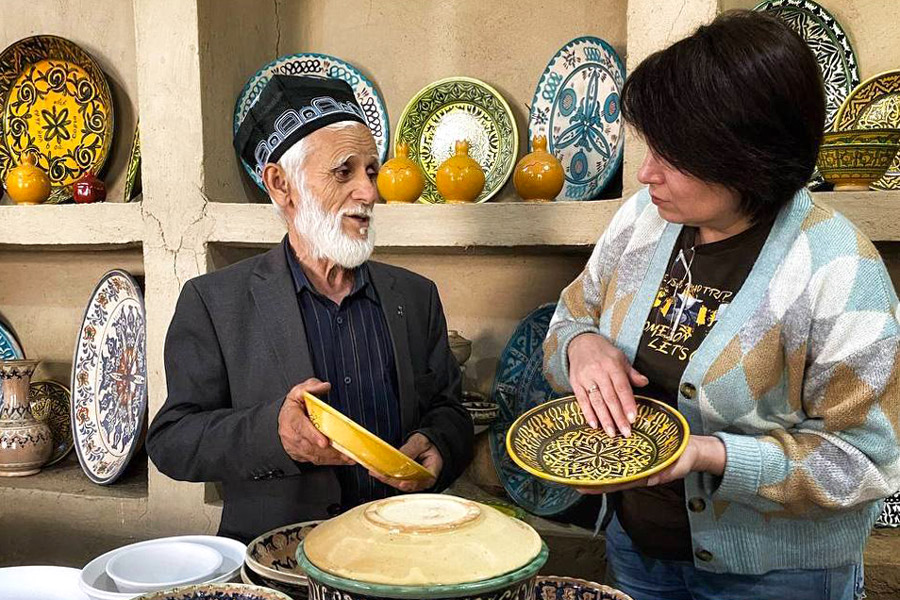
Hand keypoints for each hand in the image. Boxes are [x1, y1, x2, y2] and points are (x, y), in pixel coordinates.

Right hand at [278, 378, 353, 465]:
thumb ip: (311, 387)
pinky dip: (329, 461)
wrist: (285, 417)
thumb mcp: (299, 391)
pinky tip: (341, 459)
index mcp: (291, 417)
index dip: (313, 435)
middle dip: (329, 450)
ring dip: (332, 457)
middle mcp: (291, 434)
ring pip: (313, 455)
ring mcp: (294, 446)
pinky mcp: (300, 454)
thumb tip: (324, 386)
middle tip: (345, 452)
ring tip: (347, 457)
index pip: (301, 427)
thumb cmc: (294, 406)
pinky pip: (315, 460)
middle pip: (310, 445)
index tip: (324, 442)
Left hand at [369, 433, 440, 491]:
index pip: (423, 481)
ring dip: (387, 479)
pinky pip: (396, 480)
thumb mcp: (421, 442)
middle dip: (392, 480)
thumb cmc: (428, 443)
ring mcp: (414, 481)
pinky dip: (386, 476)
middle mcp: (423, 480)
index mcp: (431, 472)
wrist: (427, 443)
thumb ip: (411, 449)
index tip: (402, 482)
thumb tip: (399, 456)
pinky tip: (377, 471)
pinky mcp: (406, 479)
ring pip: (399, 484)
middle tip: (380, 474)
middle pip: (408, 485)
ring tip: (375, 472)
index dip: (411, 483)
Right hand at [568, 333, 648, 436]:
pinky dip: (588, 413)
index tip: (633, 418)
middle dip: (618, 417)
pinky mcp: (576, 384)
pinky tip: (594, 425)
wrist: (580, 343)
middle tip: (626, 432)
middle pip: (610, 398)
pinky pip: (582, 401)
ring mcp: (585, 379)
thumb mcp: (620, 358)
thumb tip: (645, 383)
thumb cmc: (603, 353)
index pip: (622, 387)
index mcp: (612, 366)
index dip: (628, 403)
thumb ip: (632, 373)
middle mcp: (598, 372)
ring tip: (611, 433)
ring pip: (596, 401)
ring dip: (604, 419)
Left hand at [577, 435, 725, 493]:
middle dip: (590, 477)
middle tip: (570, 476)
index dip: (598, 486)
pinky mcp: (635, 449)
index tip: (581, 488)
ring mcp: (633, 459)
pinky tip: (594, 445)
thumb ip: (665, 473)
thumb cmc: (684, 459)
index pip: (616, 483)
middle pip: (608, 474)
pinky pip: (618, 450)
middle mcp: (633, 469)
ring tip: (575, 463)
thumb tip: (652, 479)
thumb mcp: (677, 467)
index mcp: (641, 476)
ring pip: (610, 463)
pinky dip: (606, 449)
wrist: (692, 448)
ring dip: (594, 463)